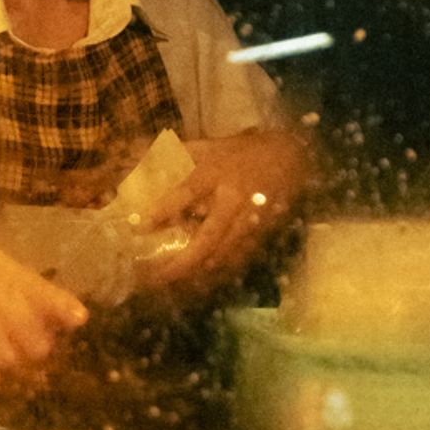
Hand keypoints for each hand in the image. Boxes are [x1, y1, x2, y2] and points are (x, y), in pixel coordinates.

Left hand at [136, 127, 307, 288]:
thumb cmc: (241, 152)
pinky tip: (196, 281)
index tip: (139, 225)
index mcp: (217, 172)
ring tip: (168, 282)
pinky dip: (215, 272)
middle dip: (181, 262)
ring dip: (195, 272)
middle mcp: (232, 200)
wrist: (290, 159)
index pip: (186, 192)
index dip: (163, 209)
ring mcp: (249, 222)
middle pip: (207, 239)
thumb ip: (175, 157)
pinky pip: (236, 261)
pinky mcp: (260, 236)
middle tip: (153, 275)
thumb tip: (140, 166)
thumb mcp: (208, 146)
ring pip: (222, 256)